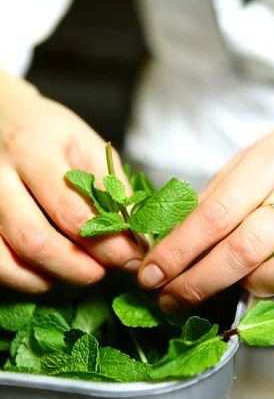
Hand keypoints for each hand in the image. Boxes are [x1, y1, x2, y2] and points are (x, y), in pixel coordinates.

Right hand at [0, 71, 140, 292]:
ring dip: (54, 277)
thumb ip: (111, 188)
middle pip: (37, 241)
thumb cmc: (47, 134)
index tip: (130, 257)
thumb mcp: (86, 146)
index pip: (72, 212)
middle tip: (106, 271)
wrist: (1, 119)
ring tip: (82, 271)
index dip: (107, 243)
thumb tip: (135, 235)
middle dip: (80, 268)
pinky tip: (50, 272)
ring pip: (11, 260)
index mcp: (31, 151)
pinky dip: (27, 280)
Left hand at [138, 90, 273, 311]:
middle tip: (172, 298)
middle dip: (201, 281)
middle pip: (248, 246)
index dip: (177, 251)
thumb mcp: (245, 163)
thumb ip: (213, 202)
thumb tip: (168, 245)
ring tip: (244, 283)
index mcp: (266, 165)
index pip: (214, 214)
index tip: (151, 276)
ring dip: (262, 284)